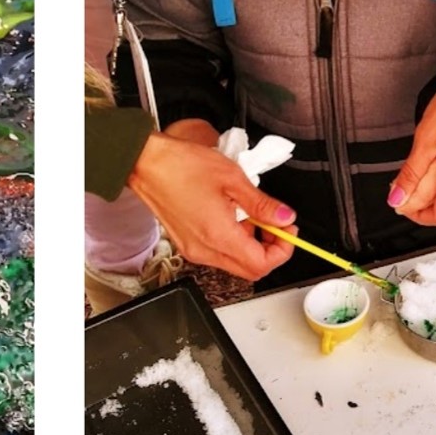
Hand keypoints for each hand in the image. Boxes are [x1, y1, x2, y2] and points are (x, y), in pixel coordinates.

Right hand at [125, 129, 296, 281]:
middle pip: (250, 270)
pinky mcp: (187, 245)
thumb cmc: (183, 166)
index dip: (282, 250)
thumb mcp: (232, 178)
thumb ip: (262, 203)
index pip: (261, 265)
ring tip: (253, 214)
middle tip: (277, 224)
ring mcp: (194, 251)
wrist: (147, 164)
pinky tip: (233, 216)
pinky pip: (219, 254)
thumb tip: (284, 217)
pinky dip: (234, 241)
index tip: (288, 230)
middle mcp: (205, 250)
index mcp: (218, 236)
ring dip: (252, 245)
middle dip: (271, 250)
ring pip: (235, 263)